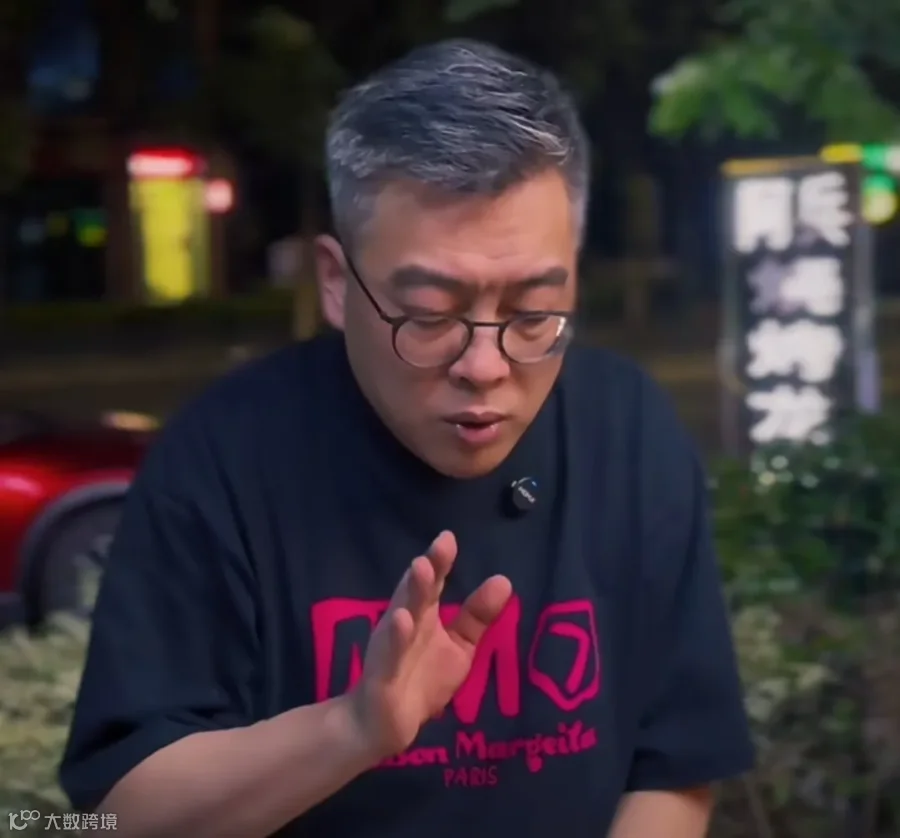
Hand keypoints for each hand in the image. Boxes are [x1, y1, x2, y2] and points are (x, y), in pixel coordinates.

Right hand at [350, 531, 511, 760]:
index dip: (440, 560)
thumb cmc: (421, 679)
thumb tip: (504, 580)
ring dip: (410, 592)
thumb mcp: (458, 647)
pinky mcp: (383, 675)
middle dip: (427, 570)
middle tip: (439, 547)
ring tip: (419, 567)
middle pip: (416, 592)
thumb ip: (477, 616)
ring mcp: (391, 647)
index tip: (448, 537)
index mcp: (423, 615)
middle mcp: (405, 624)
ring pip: (401, 615)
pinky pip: (390, 655)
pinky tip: (402, 619)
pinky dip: (396, 638)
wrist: (381, 724)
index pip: (433, 583)